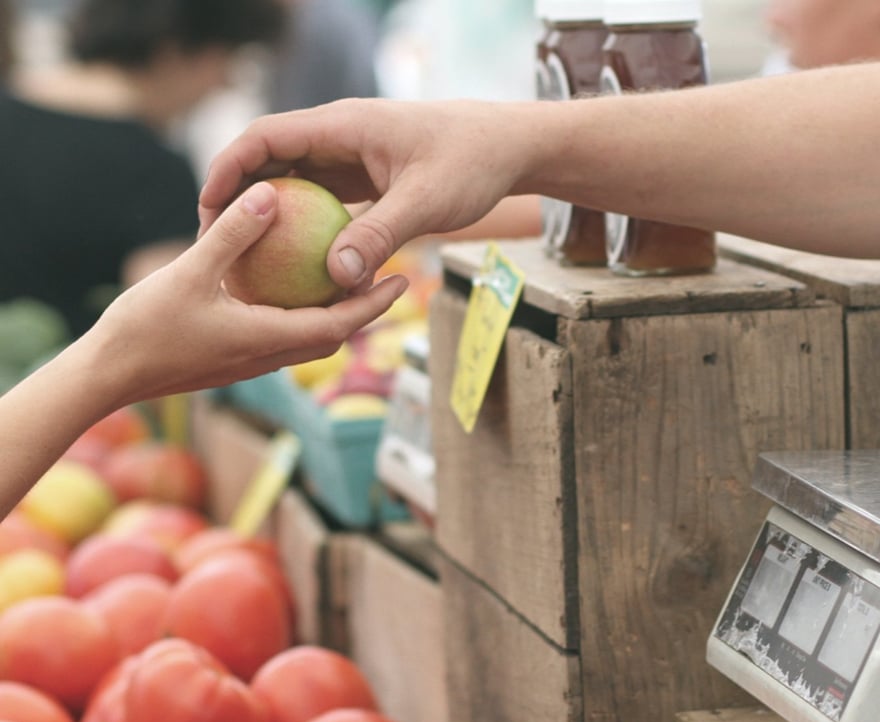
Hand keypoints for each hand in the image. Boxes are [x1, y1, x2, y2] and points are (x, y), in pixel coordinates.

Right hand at [89, 181, 409, 407]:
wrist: (106, 377)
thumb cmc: (144, 328)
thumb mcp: (190, 271)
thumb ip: (233, 234)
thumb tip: (270, 193)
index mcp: (270, 339)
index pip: (341, 324)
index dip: (376, 303)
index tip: (403, 280)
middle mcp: (268, 356)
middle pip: (333, 334)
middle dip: (363, 308)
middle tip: (385, 274)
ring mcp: (249, 362)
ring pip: (305, 338)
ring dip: (331, 313)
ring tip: (343, 278)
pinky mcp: (230, 360)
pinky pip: (277, 336)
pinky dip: (295, 314)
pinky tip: (283, 287)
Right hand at [200, 99, 525, 291]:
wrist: (511, 148)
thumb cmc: (473, 164)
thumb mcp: (426, 202)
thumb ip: (380, 235)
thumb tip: (335, 276)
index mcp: (342, 126)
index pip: (264, 138)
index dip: (228, 170)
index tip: (207, 209)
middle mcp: (339, 136)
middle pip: (269, 159)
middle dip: (238, 196)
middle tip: (215, 243)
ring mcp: (351, 156)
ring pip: (294, 180)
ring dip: (270, 213)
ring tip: (246, 258)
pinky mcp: (366, 176)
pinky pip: (323, 198)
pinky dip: (305, 224)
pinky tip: (297, 264)